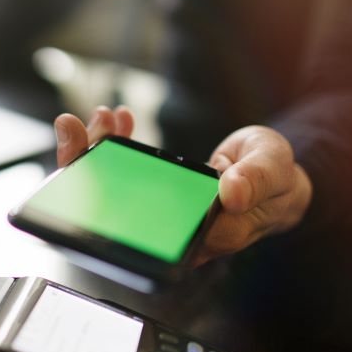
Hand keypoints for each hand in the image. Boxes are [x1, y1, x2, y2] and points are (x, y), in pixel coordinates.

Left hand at [53, 110, 311, 266]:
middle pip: (116, 211)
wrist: (277, 181)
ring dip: (98, 150)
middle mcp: (178, 229)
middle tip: (74, 129)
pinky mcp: (159, 194)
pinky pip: (127, 173)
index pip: (148, 230)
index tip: (94, 165)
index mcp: (207, 234)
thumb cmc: (277, 180)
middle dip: (87, 166)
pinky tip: (118, 119)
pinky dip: (118, 143)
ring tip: (100, 117)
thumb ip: (257, 179)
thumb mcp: (276, 170)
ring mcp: (165, 214)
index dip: (112, 203)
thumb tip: (231, 193)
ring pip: (116, 189)